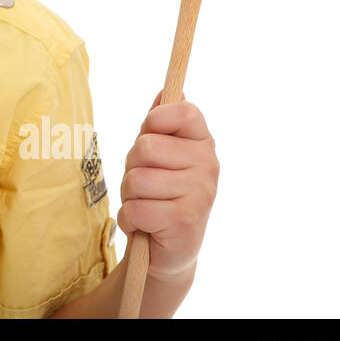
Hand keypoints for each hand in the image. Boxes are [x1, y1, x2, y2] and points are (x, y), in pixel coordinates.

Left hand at [117, 89, 218, 282]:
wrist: (169, 249)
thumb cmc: (159, 192)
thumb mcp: (158, 153)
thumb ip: (159, 122)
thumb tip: (168, 91)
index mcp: (203, 142)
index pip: (181, 110)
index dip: (155, 121)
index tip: (153, 137)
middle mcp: (209, 165)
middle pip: (145, 147)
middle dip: (132, 167)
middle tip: (146, 184)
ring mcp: (200, 194)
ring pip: (136, 179)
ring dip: (130, 196)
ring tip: (147, 205)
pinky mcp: (185, 222)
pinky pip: (135, 209)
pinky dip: (130, 219)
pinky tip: (147, 226)